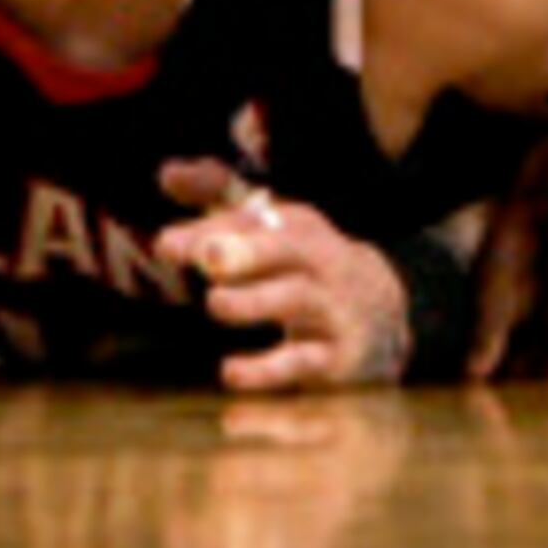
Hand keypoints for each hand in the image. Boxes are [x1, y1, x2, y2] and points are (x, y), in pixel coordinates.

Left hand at [150, 161, 410, 392]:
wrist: (380, 319)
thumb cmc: (302, 266)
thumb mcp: (267, 228)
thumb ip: (217, 197)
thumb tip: (166, 173)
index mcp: (298, 228)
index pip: (253, 222)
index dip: (211, 231)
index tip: (167, 245)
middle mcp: (319, 262)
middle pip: (288, 249)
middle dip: (249, 251)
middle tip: (207, 257)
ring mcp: (333, 309)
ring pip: (297, 300)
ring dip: (256, 302)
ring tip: (216, 303)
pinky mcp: (336, 358)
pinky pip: (304, 363)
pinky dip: (269, 371)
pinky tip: (231, 374)